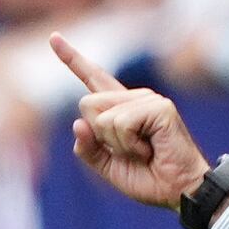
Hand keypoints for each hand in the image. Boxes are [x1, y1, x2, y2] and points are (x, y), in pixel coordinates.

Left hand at [55, 36, 209, 211]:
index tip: (53, 38)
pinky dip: (128, 145)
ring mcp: (148, 99)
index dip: (71, 58)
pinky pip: (120, 124)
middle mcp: (133, 98)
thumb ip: (87, 147)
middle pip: (86, 104)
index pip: (91, 78)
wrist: (175, 190)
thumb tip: (77, 123)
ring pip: (100, 117)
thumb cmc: (145, 176)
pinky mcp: (159, 107)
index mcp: (118, 108)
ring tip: (141, 150)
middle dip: (98, 135)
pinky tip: (148, 148)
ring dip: (115, 144)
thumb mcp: (105, 165)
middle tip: (128, 150)